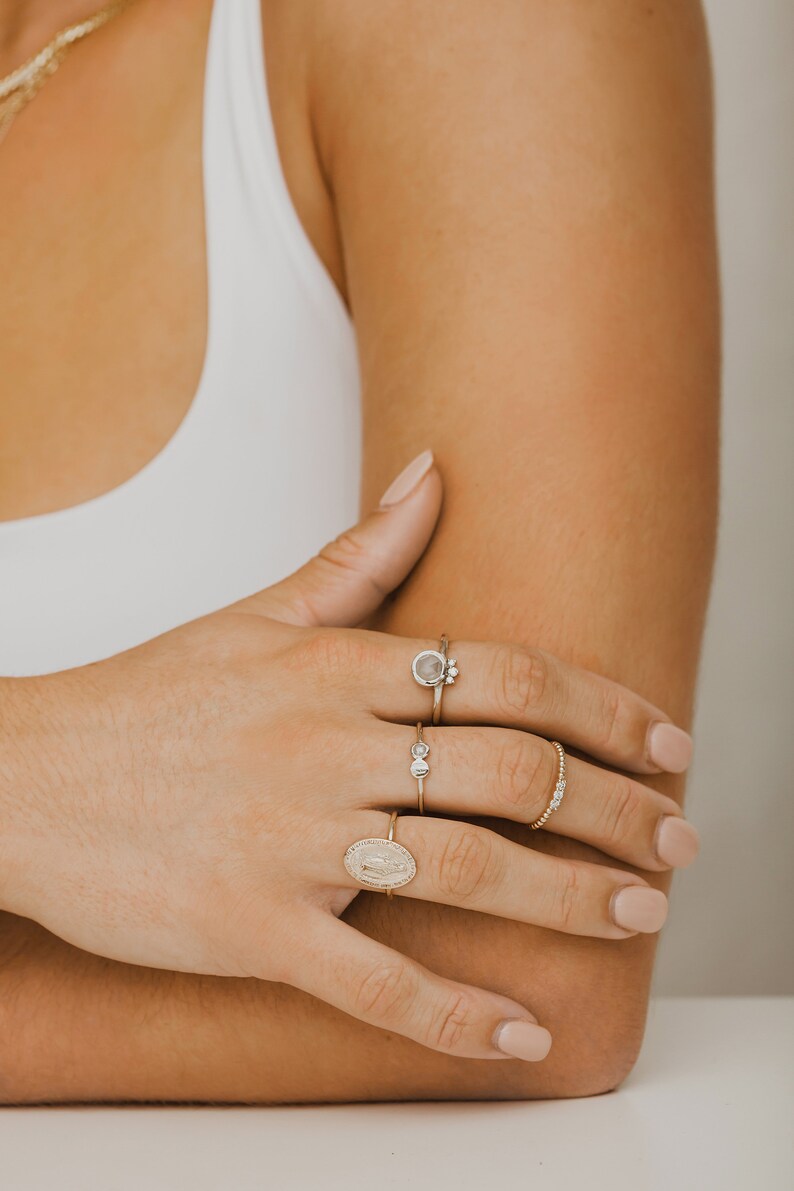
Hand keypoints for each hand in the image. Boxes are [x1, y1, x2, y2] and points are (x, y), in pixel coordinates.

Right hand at [0, 451, 696, 1062]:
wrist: (28, 776)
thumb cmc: (148, 699)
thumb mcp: (256, 615)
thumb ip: (361, 554)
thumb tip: (435, 471)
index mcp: (338, 669)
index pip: (508, 677)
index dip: (605, 710)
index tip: (667, 742)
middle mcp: (330, 746)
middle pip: (514, 773)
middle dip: (619, 807)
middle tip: (682, 837)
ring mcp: (293, 838)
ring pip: (468, 868)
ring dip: (573, 897)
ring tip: (641, 912)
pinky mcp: (254, 924)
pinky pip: (373, 978)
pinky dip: (455, 1012)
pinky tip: (521, 1031)